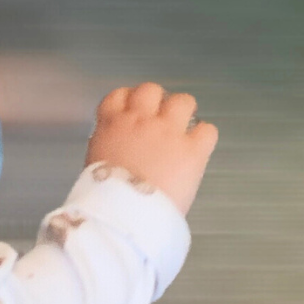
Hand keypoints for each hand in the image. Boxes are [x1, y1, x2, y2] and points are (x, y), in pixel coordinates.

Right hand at [85, 83, 216, 213]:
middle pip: (150, 89)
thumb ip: (109, 145)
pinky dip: (205, 136)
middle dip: (157, 102)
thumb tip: (119, 148)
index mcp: (113, 124)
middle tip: (160, 119)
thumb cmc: (106, 197)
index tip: (133, 109)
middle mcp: (141, 120)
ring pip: (183, 101)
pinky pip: (207, 130)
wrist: (125, 214)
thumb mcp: (96, 163)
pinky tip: (199, 147)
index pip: (119, 95)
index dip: (129, 100)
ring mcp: (168, 131)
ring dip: (184, 112)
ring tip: (184, 128)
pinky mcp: (192, 149)